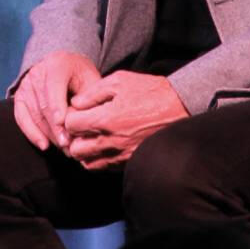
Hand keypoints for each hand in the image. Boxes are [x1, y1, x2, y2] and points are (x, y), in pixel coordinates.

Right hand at [13, 51, 101, 151]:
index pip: (54, 86)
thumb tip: (79, 123)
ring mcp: (26, 84)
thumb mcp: (90, 82)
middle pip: (44, 104)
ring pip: (35, 114)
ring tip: (65, 149)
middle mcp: (37, 72)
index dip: (57, 105)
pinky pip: (22, 118)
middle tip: (70, 146)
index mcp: (56, 64)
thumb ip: (87, 100)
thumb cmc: (81, 77)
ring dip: (49, 134)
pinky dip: (32, 133)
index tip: (63, 123)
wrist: (65, 67)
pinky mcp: (19, 97)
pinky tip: (44, 145)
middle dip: (57, 128)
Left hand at [62, 71, 187, 169]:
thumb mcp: (119, 81)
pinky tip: (103, 144)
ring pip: (88, 163)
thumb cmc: (150, 91)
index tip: (77, 111)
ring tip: (90, 137)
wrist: (180, 108)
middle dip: (73, 137)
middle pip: (75, 149)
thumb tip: (75, 103)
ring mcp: (121, 154)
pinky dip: (98, 159)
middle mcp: (111, 141)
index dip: (69, 116)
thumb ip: (92, 92)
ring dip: (84, 151)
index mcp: (106, 119)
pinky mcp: (130, 162)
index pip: (70, 125)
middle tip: (80, 126)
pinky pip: (105, 168)